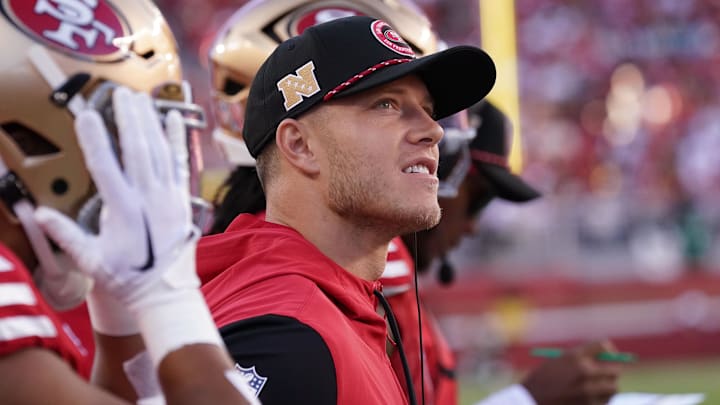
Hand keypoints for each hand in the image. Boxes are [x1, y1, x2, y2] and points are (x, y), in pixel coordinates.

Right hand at [34, 86, 197, 309]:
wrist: (168, 293)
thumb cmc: (128, 279)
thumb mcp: (91, 262)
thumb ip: (66, 236)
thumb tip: (38, 213)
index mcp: (124, 213)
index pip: (106, 169)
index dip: (95, 141)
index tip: (85, 115)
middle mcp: (150, 200)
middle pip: (138, 151)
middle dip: (128, 119)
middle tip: (119, 93)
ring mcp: (170, 198)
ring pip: (160, 152)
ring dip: (149, 123)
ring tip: (138, 98)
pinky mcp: (183, 199)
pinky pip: (181, 163)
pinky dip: (178, 140)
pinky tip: (174, 117)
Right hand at [522, 341, 621, 404]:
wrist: (530, 400)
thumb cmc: (543, 380)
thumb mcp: (558, 362)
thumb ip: (581, 358)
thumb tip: (607, 359)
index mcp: (574, 357)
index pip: (603, 347)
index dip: (608, 350)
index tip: (608, 355)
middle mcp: (584, 372)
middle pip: (613, 369)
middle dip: (613, 370)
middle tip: (611, 373)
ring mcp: (587, 391)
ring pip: (612, 388)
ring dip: (609, 387)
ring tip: (599, 387)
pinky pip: (604, 401)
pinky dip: (602, 399)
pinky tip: (591, 398)